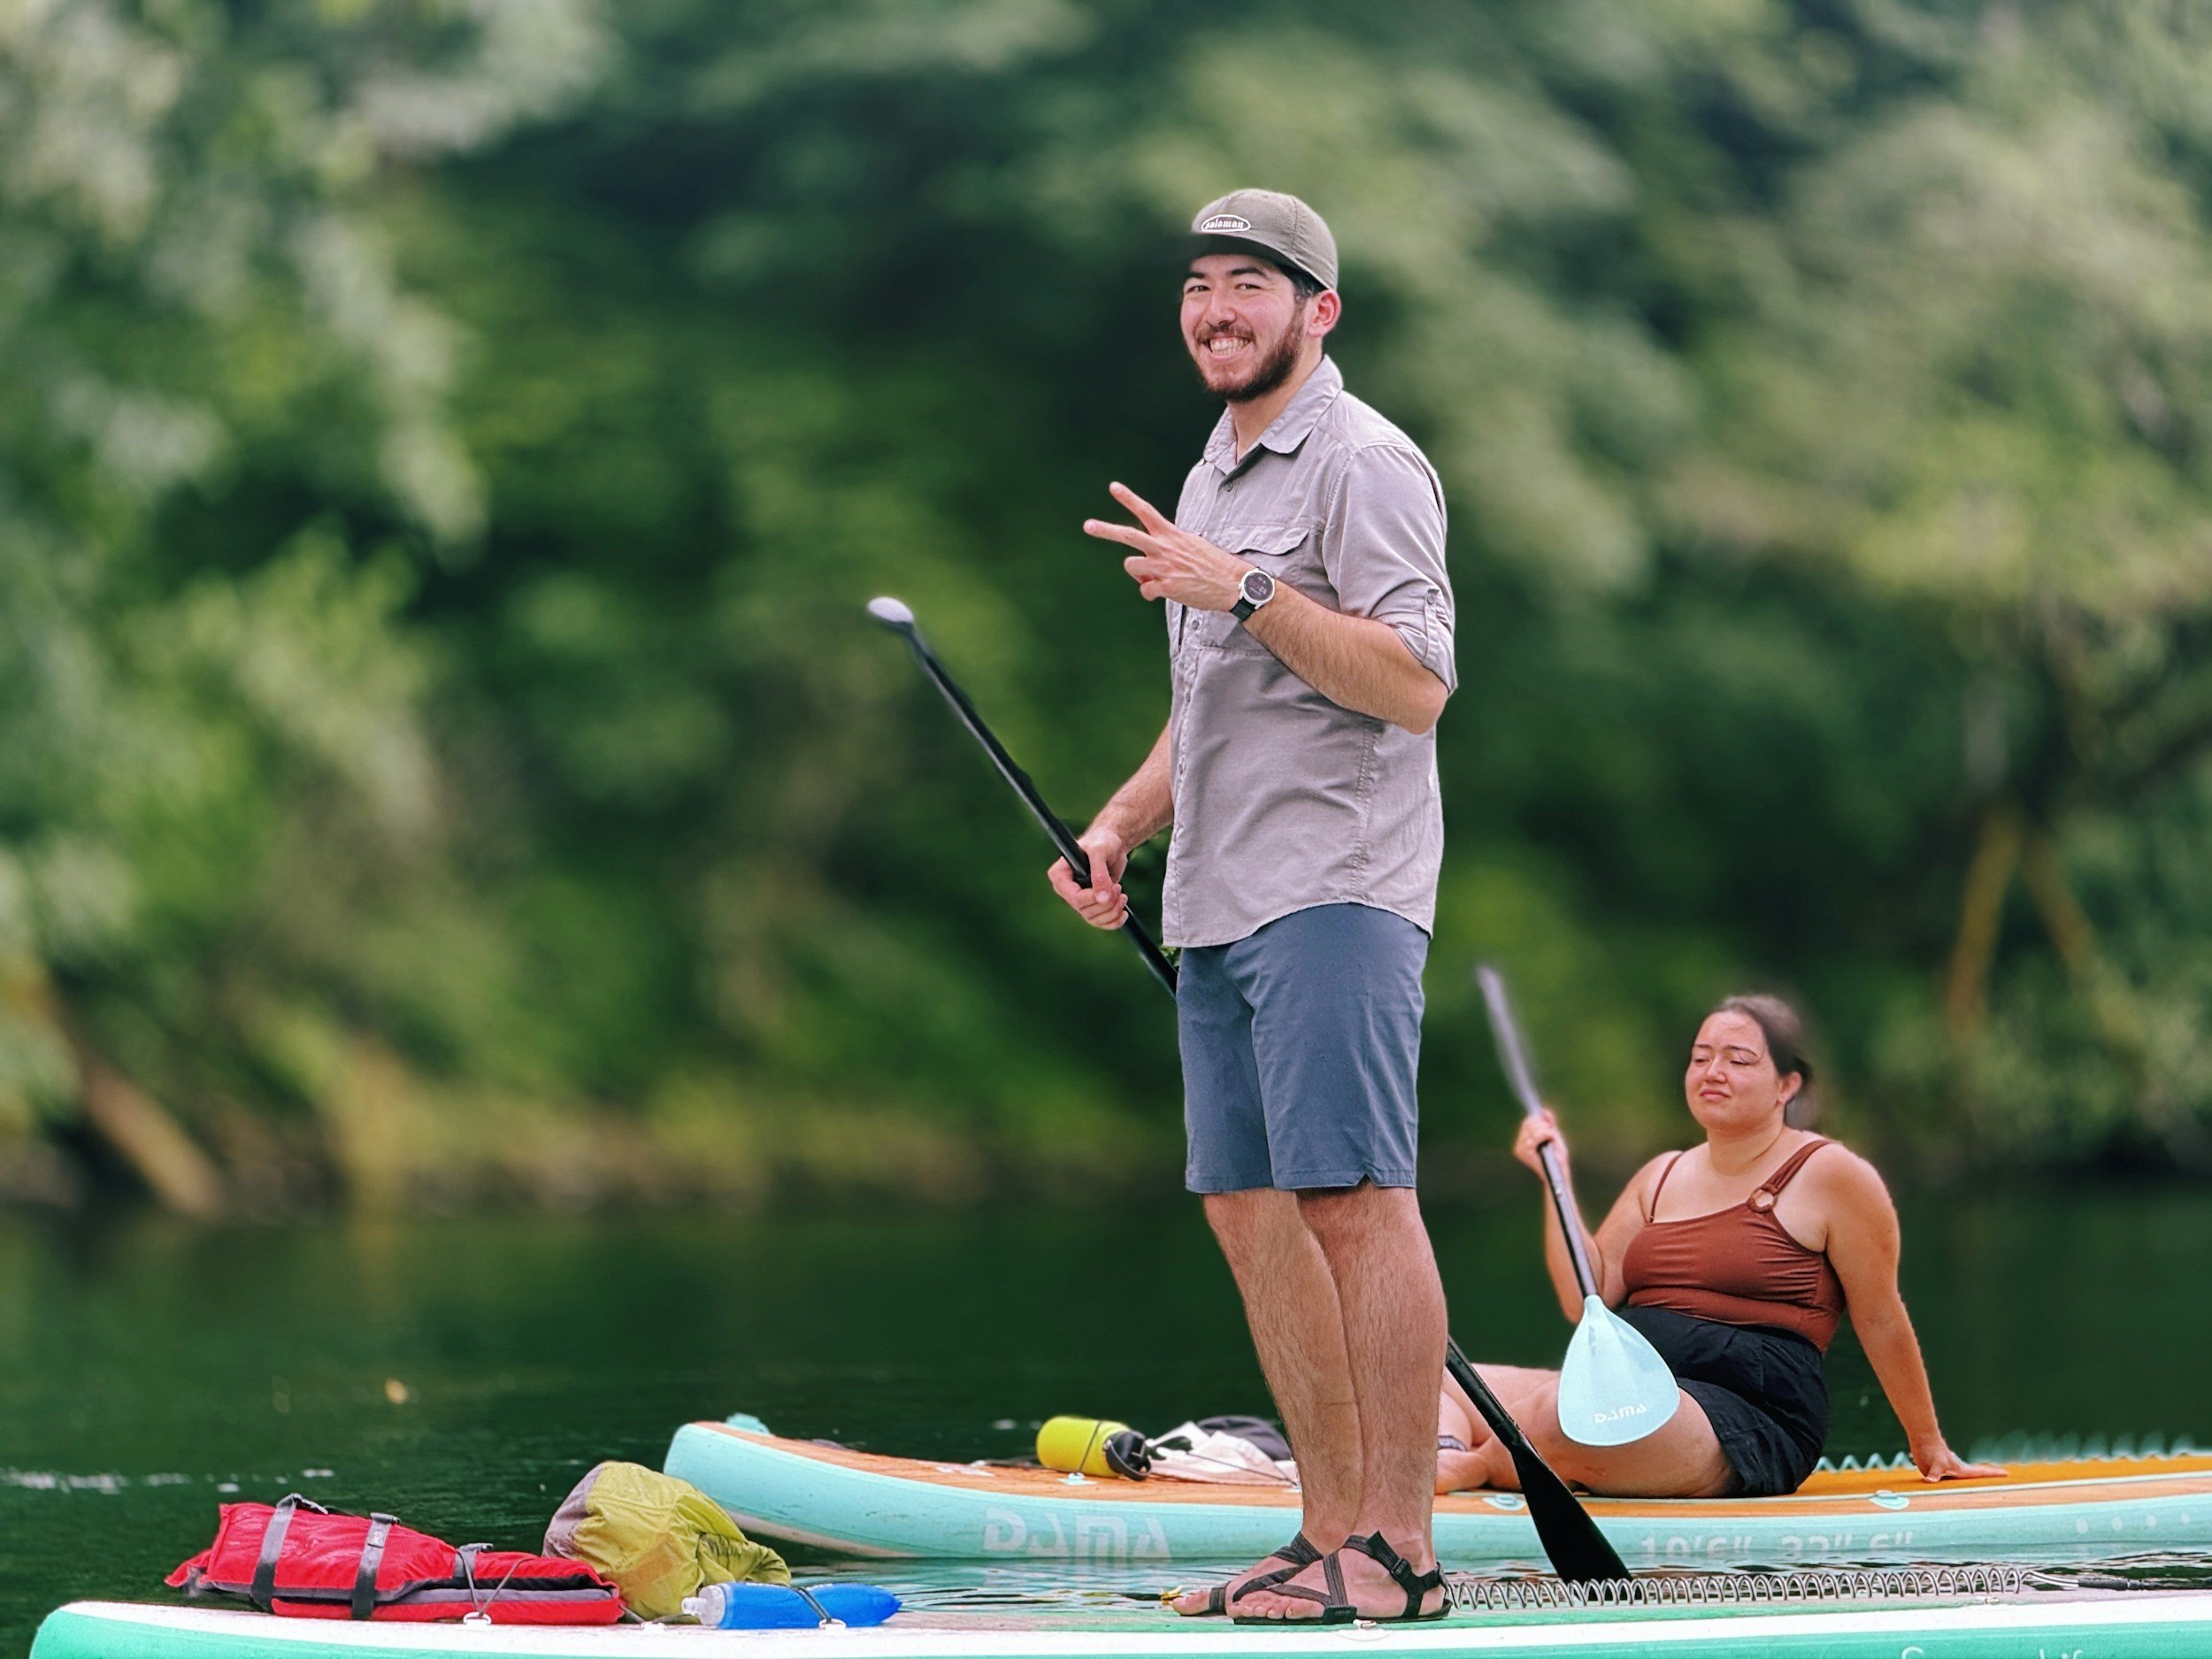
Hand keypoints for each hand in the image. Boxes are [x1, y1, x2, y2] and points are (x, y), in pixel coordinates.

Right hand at [1047, 825, 1130, 929]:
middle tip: (1119, 888)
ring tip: (1122, 896)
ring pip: (1093, 919)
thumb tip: (1103, 898)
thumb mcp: (1100, 852)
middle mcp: (1067, 890)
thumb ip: (1100, 874)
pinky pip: (1100, 922)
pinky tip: (1123, 912)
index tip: (1112, 887)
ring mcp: (1080, 899)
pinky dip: (1114, 920)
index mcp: (1060, 876)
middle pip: (1085, 911)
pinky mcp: (1092, 904)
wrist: (1113, 844)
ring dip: (1112, 911)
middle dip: (1107, 904)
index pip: (1075, 898)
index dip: (1094, 898)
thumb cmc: (1102, 841)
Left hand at [1083, 483, 1249, 611]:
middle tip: (1088, 525)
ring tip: (1155, 577)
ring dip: (1138, 573)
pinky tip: (1164, 592)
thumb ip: (1167, 547)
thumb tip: (1148, 559)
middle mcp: (1165, 547)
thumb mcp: (1191, 545)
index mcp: (1171, 535)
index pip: (1146, 511)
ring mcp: (1165, 567)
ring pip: (1131, 565)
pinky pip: (1145, 590)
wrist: (1232, 584)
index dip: (1128, 498)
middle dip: (1106, 530)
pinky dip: (1150, 593)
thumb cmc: (1213, 565)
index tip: (1113, 487)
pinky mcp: (1167, 587)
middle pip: (1129, 535)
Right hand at [1512, 1108, 1565, 1177]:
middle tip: (1551, 1134)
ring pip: (1531, 1129)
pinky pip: (1534, 1137)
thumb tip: (1544, 1110)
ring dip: (1545, 1131)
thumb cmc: (1558, 1157)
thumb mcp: (1554, 1136)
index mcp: (1524, 1140)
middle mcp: (1520, 1145)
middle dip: (1543, 1125)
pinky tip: (1549, 1139)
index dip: (1538, 1120)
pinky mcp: (1525, 1153)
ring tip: (1551, 1139)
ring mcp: (1521, 1149)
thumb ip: (1549, 1123)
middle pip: (1528, 1123)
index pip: (1527, 1122)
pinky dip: (1544, 1135)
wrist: (1560, 1173)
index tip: (1549, 1126)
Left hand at [1909, 1438, 2004, 1481]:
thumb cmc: (1931, 1450)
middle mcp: (1956, 1472)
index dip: (1993, 1474)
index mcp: (1960, 1470)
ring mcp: (1948, 1471)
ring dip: (1970, 1483)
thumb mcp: (1934, 1464)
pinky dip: (1950, 1485)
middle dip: (1987, 1477)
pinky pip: (1946, 1482)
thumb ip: (1934, 1475)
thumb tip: (1930, 1482)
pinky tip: (1952, 1487)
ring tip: (1981, 1487)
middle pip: (1975, 1475)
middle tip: (2002, 1477)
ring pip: (1962, 1479)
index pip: (1980, 1473)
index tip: (2007, 1473)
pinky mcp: (1938, 1472)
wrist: (1922, 1438)